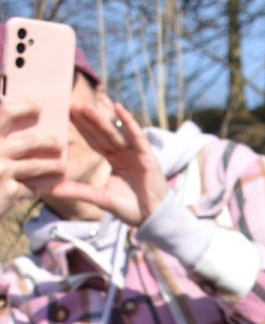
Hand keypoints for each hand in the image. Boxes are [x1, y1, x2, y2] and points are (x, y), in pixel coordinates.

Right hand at [0, 100, 64, 214]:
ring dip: (51, 167)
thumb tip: (7, 110)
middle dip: (48, 142)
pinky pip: (29, 189)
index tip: (37, 107)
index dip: (24, 106)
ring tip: (61, 167)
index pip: (6, 111)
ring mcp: (2, 170)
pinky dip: (33, 190)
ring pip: (36, 166)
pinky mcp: (9, 191)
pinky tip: (35, 190)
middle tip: (58, 143)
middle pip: (29, 142)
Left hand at [48, 101, 168, 224]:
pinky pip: (137, 136)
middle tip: (72, 105)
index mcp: (115, 160)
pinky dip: (129, 122)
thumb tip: (53, 189)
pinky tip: (119, 108)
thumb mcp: (100, 198)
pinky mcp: (147, 157)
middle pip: (103, 133)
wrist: (152, 219)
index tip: (68, 114)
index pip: (95, 140)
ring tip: (86, 107)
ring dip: (102, 120)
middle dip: (88, 120)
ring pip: (115, 133)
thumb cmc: (131, 209)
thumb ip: (78, 191)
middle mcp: (124, 153)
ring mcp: (136, 153)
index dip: (83, 128)